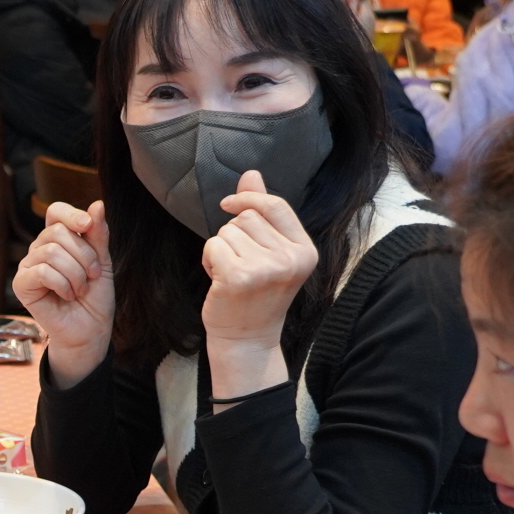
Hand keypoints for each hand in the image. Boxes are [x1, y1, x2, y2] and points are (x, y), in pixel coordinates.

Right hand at [10, 199, 116, 386]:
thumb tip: (97, 204)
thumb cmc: (95, 297)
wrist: (90, 330)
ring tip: (81, 289)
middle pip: (57, 231)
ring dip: (76, 273)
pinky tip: (67, 295)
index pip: (55, 211)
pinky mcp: (21, 284)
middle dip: (84, 254)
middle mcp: (40, 249)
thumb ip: (98, 234)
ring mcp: (28, 266)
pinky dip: (63, 284)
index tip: (88, 226)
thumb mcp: (102, 262)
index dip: (71, 214)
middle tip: (92, 275)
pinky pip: (42, 271)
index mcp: (58, 240)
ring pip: (52, 252)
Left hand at [199, 170, 317, 399]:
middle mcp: (290, 259)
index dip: (249, 199)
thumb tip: (251, 174)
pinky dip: (209, 259)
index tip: (229, 204)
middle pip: (247, 216)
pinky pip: (213, 245)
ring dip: (220, 249)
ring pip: (227, 230)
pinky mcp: (239, 276)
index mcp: (305, 251)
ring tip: (231, 274)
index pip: (275, 205)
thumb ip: (262, 213)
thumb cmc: (256, 295)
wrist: (247, 339)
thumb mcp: (269, 253)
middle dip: (233, 235)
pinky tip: (219, 280)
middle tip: (239, 264)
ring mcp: (266, 268)